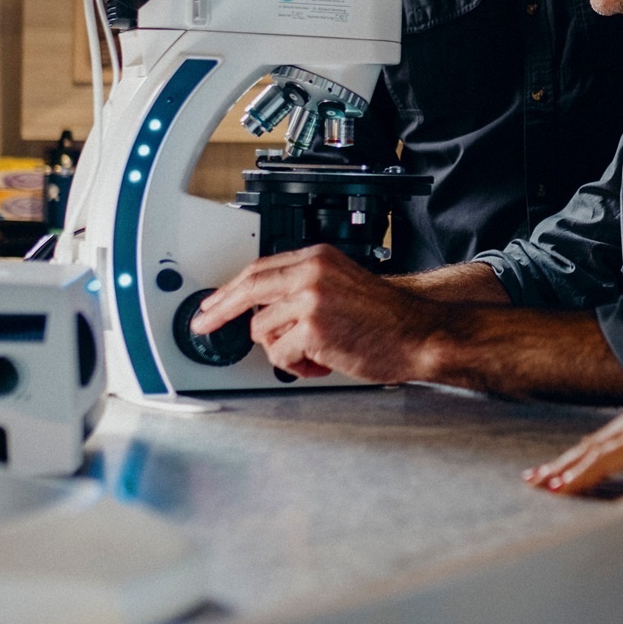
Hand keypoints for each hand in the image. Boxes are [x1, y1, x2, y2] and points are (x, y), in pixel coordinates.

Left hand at [191, 244, 442, 382]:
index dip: (231, 289)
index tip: (213, 303)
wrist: (419, 334)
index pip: (260, 269)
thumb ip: (304, 289)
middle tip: (203, 324)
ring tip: (312, 354)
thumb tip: (264, 310)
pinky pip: (279, 354)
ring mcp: (310, 299)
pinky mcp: (312, 328)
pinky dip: (296, 366)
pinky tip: (321, 363)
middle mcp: (311, 272)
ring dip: (280, 349)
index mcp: (317, 258)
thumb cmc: (386, 319)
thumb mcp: (342, 286)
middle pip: (247, 289)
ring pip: (262, 329)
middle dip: (218, 310)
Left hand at [525, 382, 622, 517]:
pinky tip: (565, 489)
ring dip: (569, 470)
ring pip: (600, 446)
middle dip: (568, 460)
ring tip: (545, 487)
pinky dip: (584, 476)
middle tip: (538, 479)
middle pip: (603, 435)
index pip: (616, 430)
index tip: (559, 469)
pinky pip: (608, 459)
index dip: (585, 452)